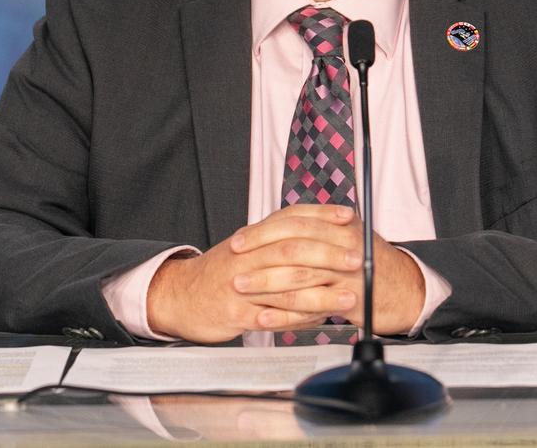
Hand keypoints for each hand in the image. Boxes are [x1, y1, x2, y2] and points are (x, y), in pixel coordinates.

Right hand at [146, 204, 359, 342]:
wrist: (180, 296)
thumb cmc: (220, 273)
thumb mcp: (246, 247)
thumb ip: (277, 239)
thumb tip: (319, 230)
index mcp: (252, 237)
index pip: (290, 218)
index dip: (321, 215)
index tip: (348, 216)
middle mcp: (246, 256)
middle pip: (292, 250)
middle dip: (329, 254)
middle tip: (356, 258)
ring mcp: (241, 285)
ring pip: (286, 286)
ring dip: (322, 293)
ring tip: (348, 297)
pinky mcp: (237, 313)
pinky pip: (273, 317)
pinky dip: (298, 319)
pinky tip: (320, 320)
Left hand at [229, 207, 425, 335]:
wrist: (406, 288)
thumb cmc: (368, 263)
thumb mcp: (344, 238)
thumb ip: (314, 232)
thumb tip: (272, 230)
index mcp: (338, 222)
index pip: (293, 220)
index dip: (262, 230)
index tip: (238, 241)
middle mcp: (343, 240)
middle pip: (292, 245)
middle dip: (258, 255)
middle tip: (233, 265)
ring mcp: (348, 268)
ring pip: (299, 274)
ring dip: (265, 282)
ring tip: (241, 288)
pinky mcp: (352, 295)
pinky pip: (311, 304)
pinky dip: (284, 313)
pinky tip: (264, 316)